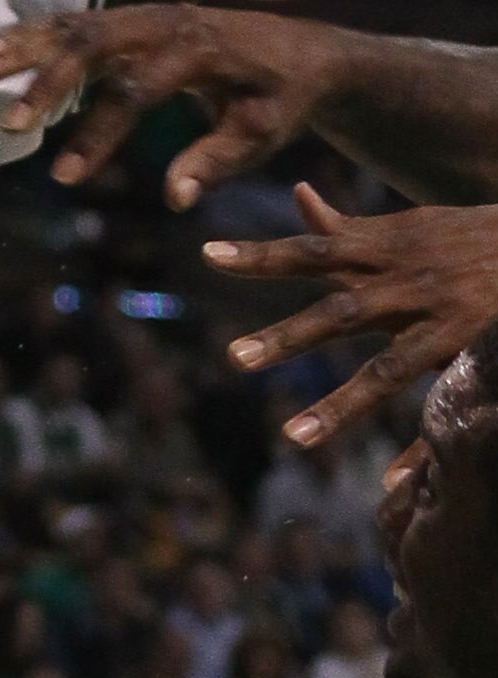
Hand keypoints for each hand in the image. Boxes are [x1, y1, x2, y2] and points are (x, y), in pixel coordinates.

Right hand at [0, 3, 350, 205]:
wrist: (303, 48)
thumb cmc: (282, 97)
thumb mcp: (263, 132)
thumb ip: (217, 161)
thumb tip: (174, 197)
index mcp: (199, 49)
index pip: (136, 90)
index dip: (97, 134)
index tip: (64, 178)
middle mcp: (163, 21)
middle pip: (90, 43)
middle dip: (45, 82)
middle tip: (8, 123)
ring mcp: (142, 14)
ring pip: (73, 24)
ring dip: (25, 46)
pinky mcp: (130, 18)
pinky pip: (74, 22)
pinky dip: (33, 36)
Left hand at [207, 186, 497, 447]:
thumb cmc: (471, 239)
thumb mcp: (410, 226)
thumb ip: (349, 226)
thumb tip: (297, 194)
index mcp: (386, 253)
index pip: (312, 251)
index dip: (262, 254)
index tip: (207, 256)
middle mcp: (408, 288)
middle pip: (340, 313)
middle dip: (289, 335)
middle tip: (235, 358)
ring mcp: (444, 327)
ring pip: (386, 371)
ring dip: (339, 405)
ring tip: (292, 437)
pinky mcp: (474, 359)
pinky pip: (445, 412)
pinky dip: (418, 450)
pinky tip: (388, 483)